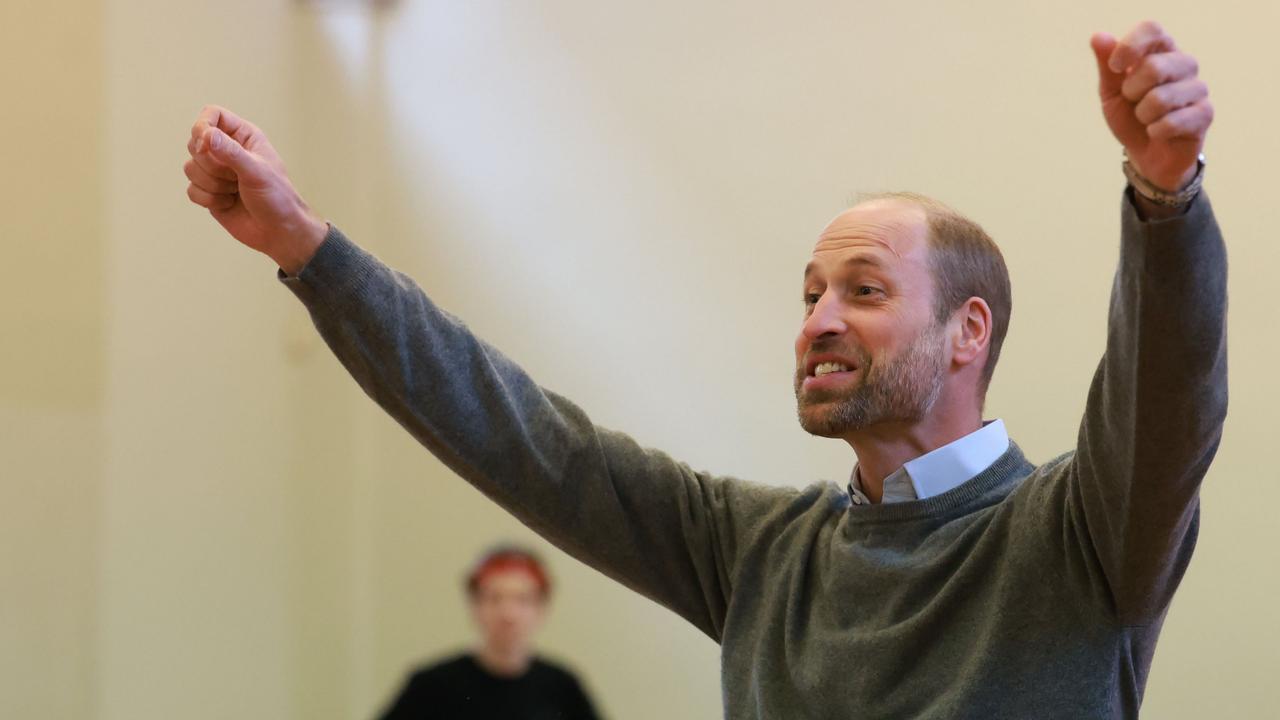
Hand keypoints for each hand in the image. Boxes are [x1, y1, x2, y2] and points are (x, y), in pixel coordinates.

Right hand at [184, 105, 327, 273]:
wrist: (279, 232)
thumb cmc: (277, 198)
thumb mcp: (257, 171)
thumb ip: (231, 152)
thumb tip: (206, 136)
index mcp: (244, 136)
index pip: (212, 114)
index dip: (203, 126)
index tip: (206, 144)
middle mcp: (227, 150)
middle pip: (195, 142)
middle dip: (211, 164)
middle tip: (234, 177)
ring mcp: (216, 172)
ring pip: (190, 167)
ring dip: (212, 184)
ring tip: (234, 191)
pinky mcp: (209, 192)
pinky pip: (191, 190)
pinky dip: (208, 199)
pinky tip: (228, 203)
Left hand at [1091, 22, 1212, 192]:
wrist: (1147, 155)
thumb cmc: (1131, 117)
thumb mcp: (1112, 93)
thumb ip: (1107, 66)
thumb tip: (1099, 36)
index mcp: (1161, 51)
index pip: (1152, 29)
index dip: (1130, 46)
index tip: (1115, 67)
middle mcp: (1184, 64)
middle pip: (1154, 66)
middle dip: (1132, 91)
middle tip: (1133, 102)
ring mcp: (1198, 88)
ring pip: (1162, 97)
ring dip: (1143, 115)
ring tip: (1147, 119)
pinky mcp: (1205, 114)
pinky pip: (1172, 122)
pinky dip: (1155, 131)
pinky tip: (1158, 132)